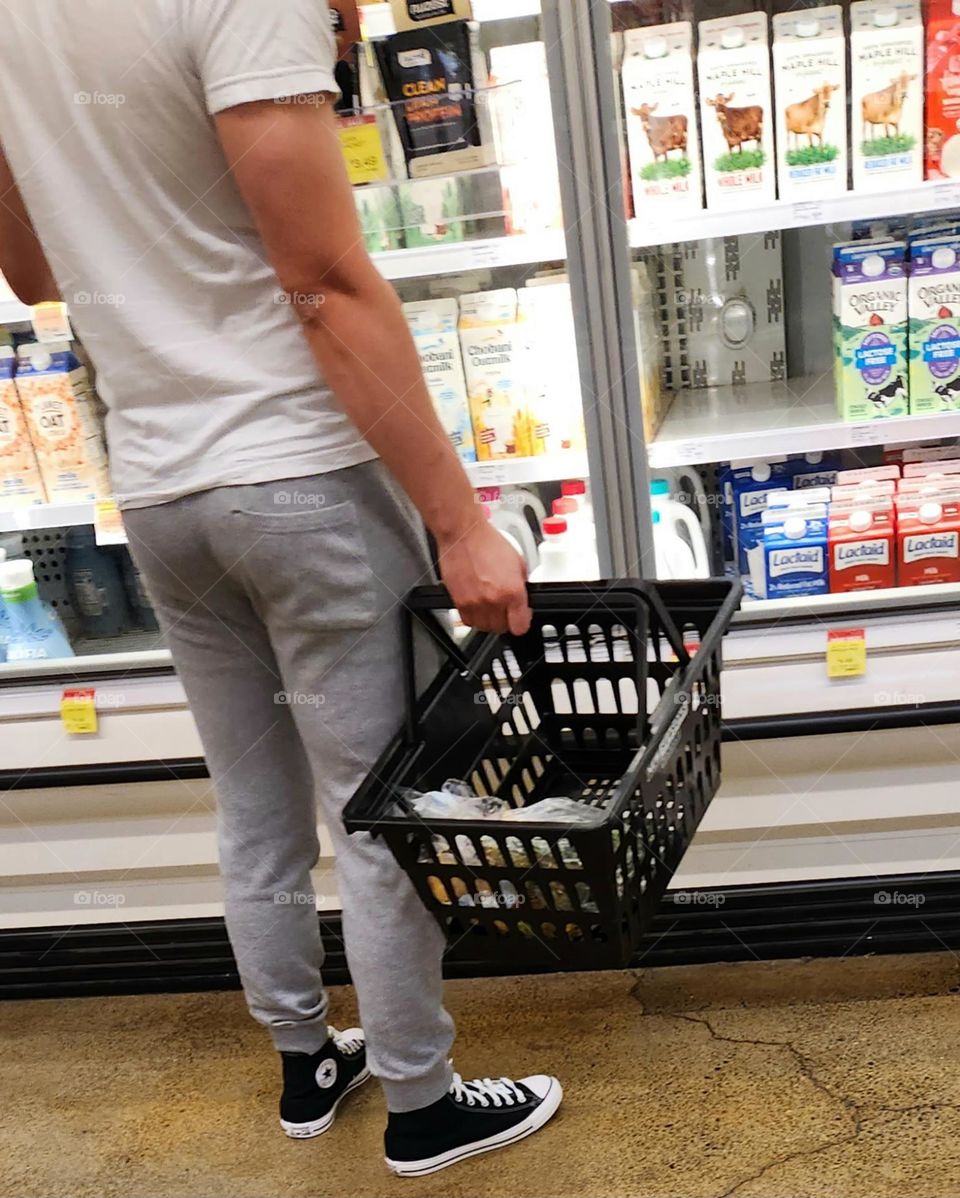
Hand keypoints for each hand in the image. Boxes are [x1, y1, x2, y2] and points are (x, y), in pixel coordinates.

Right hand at [437, 517, 531, 634]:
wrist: (464, 534)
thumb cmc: (488, 543)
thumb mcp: (518, 562)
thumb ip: (521, 586)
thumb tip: (523, 600)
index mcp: (512, 591)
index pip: (520, 627)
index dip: (521, 622)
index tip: (520, 617)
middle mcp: (493, 600)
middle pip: (502, 628)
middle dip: (505, 620)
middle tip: (504, 608)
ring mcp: (475, 603)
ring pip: (484, 627)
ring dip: (488, 620)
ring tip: (489, 606)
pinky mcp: (459, 602)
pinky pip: (468, 621)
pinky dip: (473, 616)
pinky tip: (477, 604)